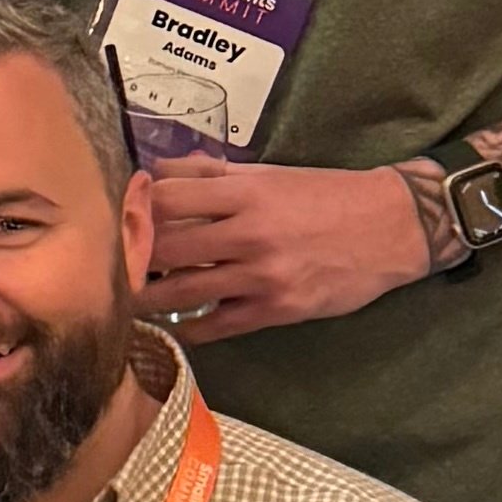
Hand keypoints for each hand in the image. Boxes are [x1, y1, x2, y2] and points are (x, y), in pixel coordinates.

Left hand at [139, 157, 432, 341]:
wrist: (392, 226)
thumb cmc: (327, 195)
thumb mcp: (270, 173)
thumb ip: (211, 173)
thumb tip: (156, 173)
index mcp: (244, 192)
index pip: (166, 199)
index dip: (134, 209)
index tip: (117, 217)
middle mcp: (248, 233)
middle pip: (165, 246)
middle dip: (132, 256)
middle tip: (109, 263)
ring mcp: (262, 275)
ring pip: (182, 290)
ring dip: (147, 297)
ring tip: (125, 299)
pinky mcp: (277, 308)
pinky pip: (216, 325)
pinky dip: (188, 328)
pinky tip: (172, 326)